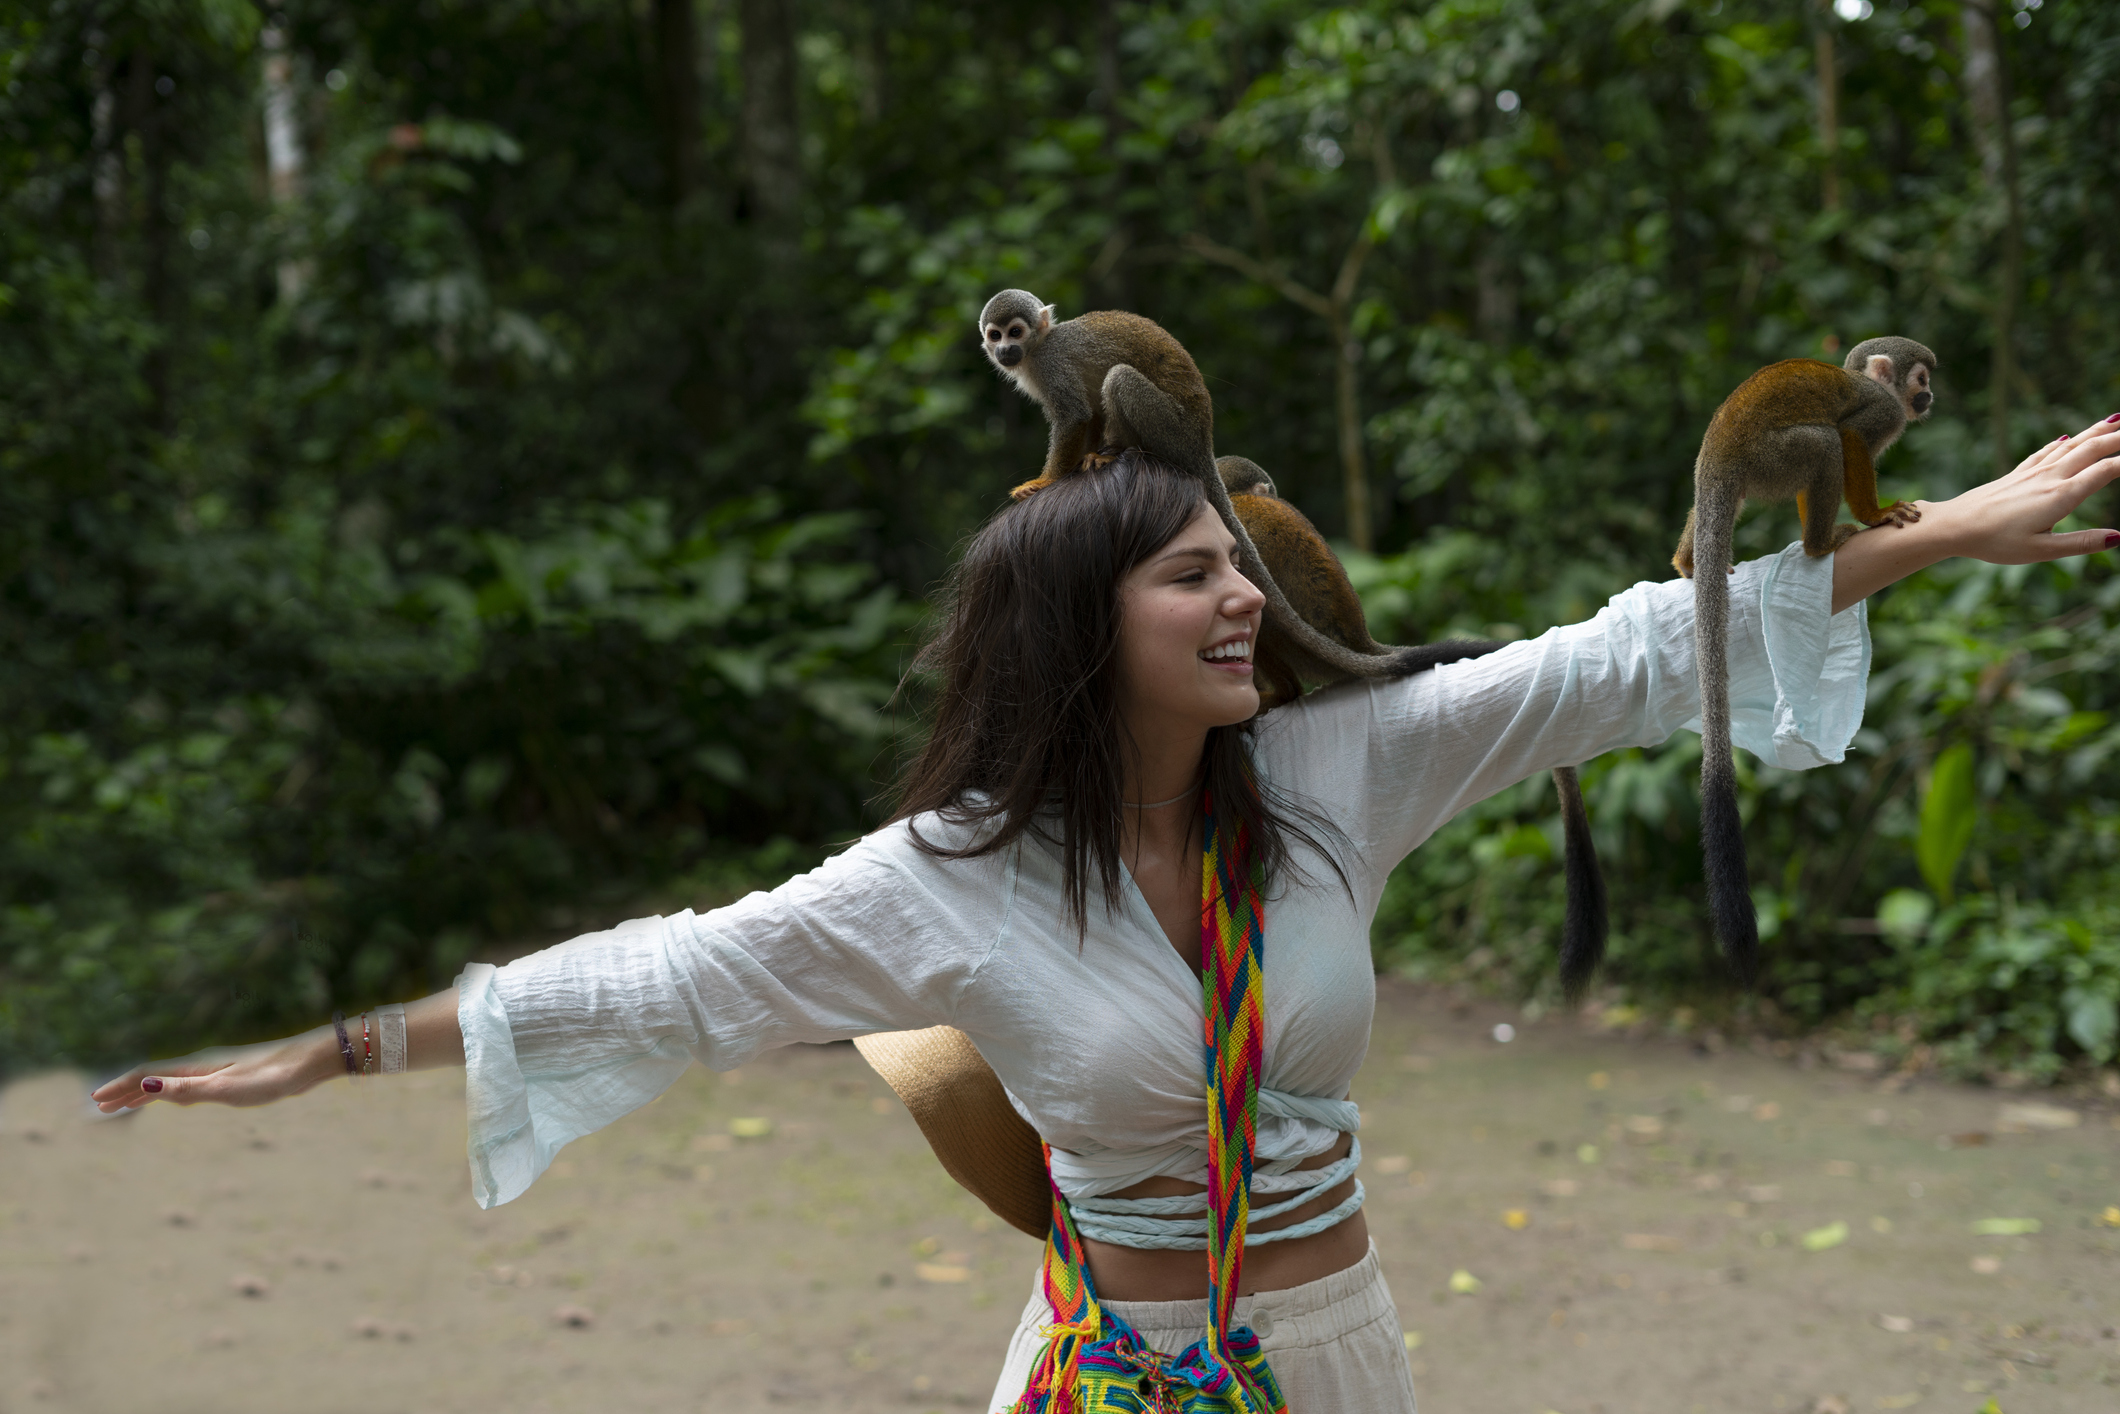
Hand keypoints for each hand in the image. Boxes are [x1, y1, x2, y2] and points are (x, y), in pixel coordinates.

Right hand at [90, 1029, 336, 1111]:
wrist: (308, 1063)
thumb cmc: (271, 1076)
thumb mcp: (226, 1088)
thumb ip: (187, 1088)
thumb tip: (147, 1083)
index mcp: (197, 1068)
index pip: (149, 1076)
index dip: (122, 1088)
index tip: (98, 1101)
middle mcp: (203, 1066)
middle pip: (157, 1078)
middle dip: (127, 1091)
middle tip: (102, 1107)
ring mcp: (218, 1071)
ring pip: (173, 1082)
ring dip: (147, 1093)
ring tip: (127, 1105)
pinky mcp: (233, 1078)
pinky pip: (190, 1087)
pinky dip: (172, 1094)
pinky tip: (175, 1100)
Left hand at [1929, 413, 2119, 564]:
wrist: (1953, 525)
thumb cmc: (1994, 542)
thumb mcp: (2040, 551)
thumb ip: (2080, 544)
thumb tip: (2118, 538)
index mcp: (2061, 496)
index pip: (2106, 471)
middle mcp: (2050, 478)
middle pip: (2092, 449)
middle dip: (2118, 437)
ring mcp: (2032, 472)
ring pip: (2071, 445)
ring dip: (2096, 431)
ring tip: (2116, 419)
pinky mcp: (2017, 474)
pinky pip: (2046, 452)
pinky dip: (2063, 442)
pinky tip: (2066, 437)